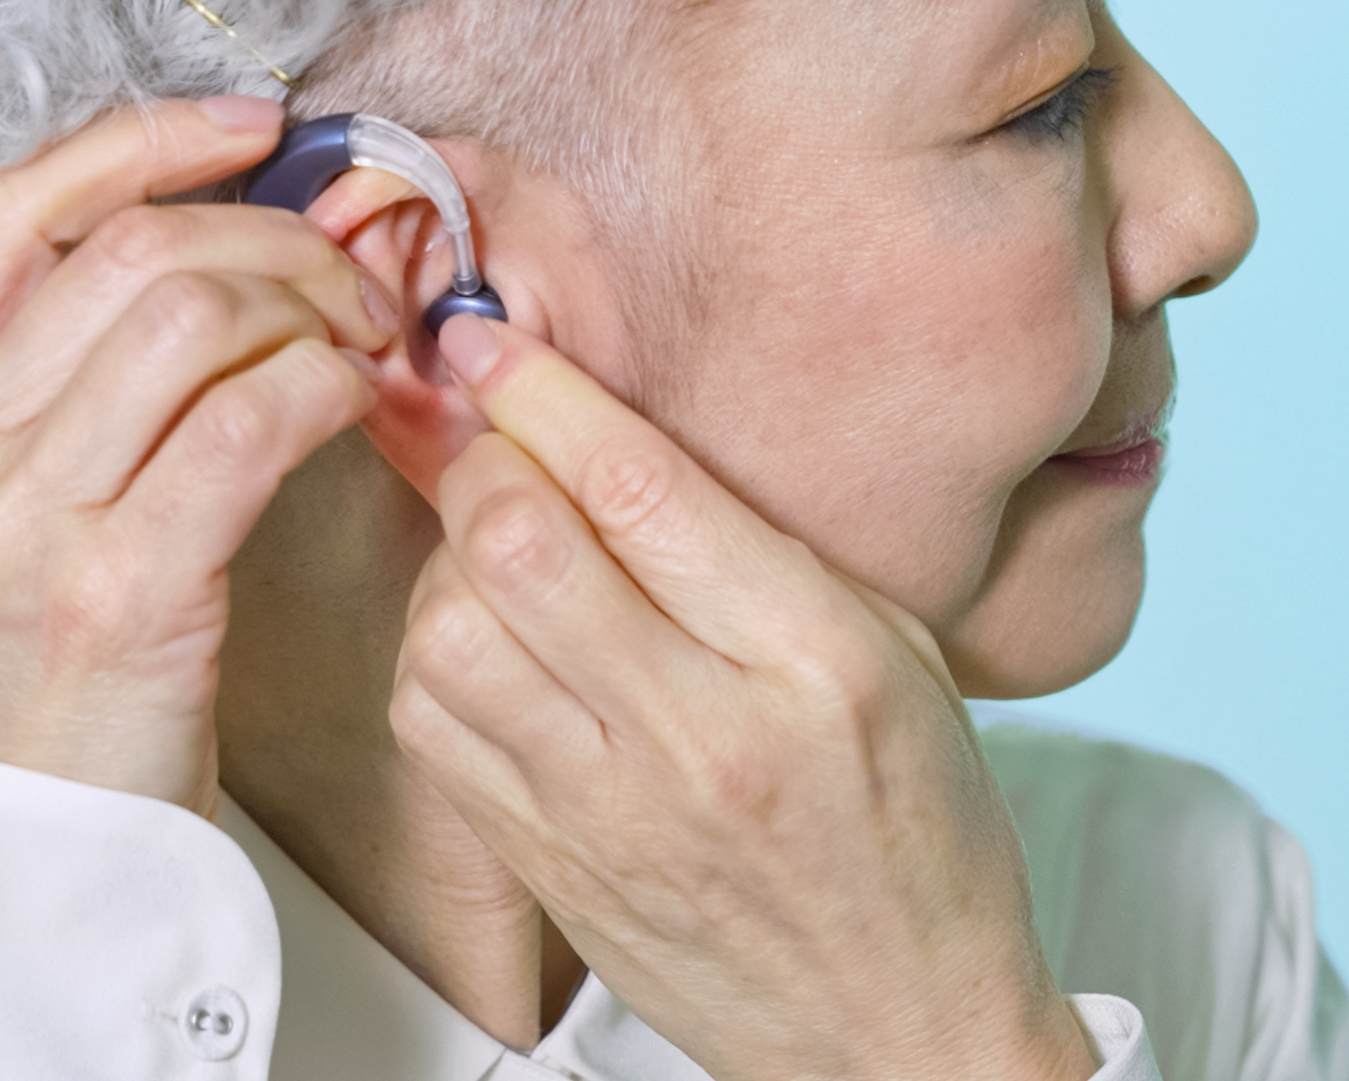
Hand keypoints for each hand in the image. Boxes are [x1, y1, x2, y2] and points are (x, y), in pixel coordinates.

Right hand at [0, 97, 388, 814]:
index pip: (7, 208)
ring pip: (194, 314)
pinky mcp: (115, 593)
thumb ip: (24, 398)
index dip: (141, 140)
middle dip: (269, 232)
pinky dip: (324, 385)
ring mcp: (16, 522)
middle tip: (352, 273)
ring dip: (310, 304)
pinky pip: (251, 420)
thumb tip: (174, 262)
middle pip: (127, 250)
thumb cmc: (10, 701)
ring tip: (363, 342)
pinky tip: (353, 405)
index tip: (249, 126)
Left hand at [390, 317, 1096, 1080]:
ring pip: (451, 631)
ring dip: (449, 558)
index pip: (643, 489)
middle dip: (481, 455)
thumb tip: (613, 429)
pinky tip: (484, 638)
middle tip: (487, 430)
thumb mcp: (894, 655)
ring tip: (496, 543)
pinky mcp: (545, 867)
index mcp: (814, 663)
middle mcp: (704, 737)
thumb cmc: (916, 829)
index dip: (546, 391)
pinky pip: (432, 727)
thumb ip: (761, 545)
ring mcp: (610, 813)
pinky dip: (434, 653)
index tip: (493, 338)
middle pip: (522, 545)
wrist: (895, 1032)